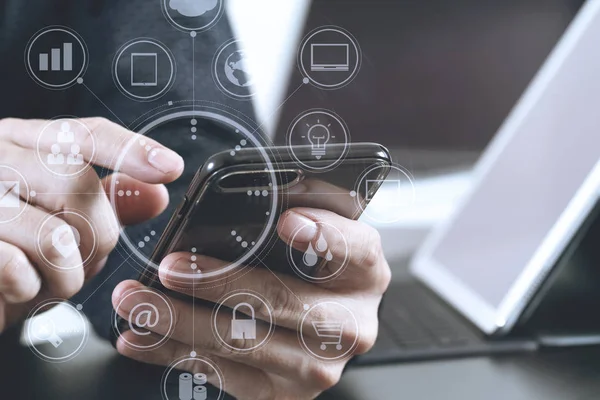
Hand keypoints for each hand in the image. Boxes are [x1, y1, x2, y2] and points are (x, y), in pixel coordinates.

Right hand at [0, 117, 182, 332]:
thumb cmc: (8, 245)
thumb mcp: (58, 215)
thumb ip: (106, 202)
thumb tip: (157, 194)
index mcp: (21, 142)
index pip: (83, 133)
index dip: (131, 149)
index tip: (171, 167)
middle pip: (79, 186)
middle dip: (98, 237)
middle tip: (80, 257)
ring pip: (55, 238)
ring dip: (64, 276)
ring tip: (44, 277)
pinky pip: (17, 269)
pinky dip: (28, 290)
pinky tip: (15, 286)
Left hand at [112, 207, 390, 399]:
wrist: (317, 326)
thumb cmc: (306, 269)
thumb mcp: (314, 232)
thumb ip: (297, 207)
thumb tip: (252, 194)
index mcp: (364, 272)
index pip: (354, 250)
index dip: (323, 236)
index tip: (286, 222)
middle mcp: (350, 324)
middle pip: (282, 302)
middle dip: (218, 283)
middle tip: (170, 267)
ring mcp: (318, 367)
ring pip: (242, 342)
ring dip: (179, 321)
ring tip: (136, 301)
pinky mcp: (283, 396)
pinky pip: (223, 375)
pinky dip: (174, 354)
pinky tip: (143, 338)